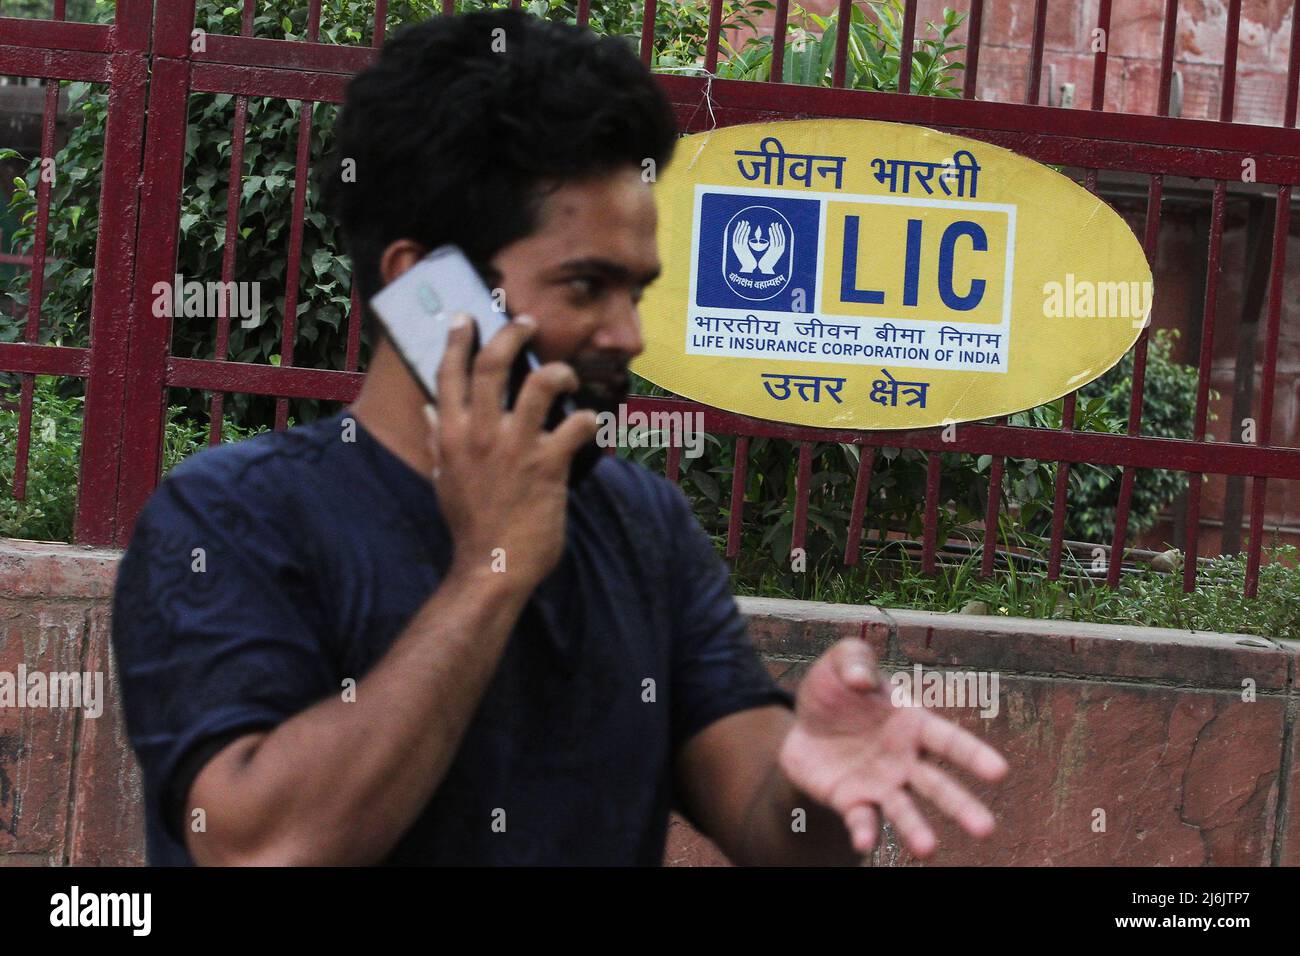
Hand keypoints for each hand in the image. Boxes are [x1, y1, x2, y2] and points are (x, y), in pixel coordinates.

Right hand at [423, 312, 598, 592]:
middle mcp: (480, 434)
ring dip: (560, 372)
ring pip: (541, 383)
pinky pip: (577, 424)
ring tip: (568, 377)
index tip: (467, 317)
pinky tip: (593, 425)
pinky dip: (591, 420)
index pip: (448, 373)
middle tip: (528, 323)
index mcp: (450, 435)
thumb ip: (439, 440)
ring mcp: (515, 447)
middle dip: (513, 333)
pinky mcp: (548, 465)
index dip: (457, 339)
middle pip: (493, 363)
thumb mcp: (444, 479)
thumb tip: (431, 410)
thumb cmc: (470, 526)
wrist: (490, 567)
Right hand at [731, 220, 757, 273]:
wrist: (749, 267)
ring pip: (740, 235)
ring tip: (746, 223)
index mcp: (735, 247)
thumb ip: (745, 247)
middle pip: (737, 234)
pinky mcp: (743, 249)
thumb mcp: (746, 252)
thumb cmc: (749, 261)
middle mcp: (736, 247)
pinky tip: (748, 227)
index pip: (736, 235)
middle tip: (743, 221)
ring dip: (743, 228)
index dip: (738, 228)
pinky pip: (744, 238)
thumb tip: (746, 242)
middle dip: (740, 227)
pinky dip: (746, 232)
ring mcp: (739, 248)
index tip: (742, 223)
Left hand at [756, 221, 785, 274]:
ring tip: (773, 224)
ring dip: (775, 230)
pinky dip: (772, 233)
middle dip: (778, 229)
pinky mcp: (773, 250)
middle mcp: (780, 249)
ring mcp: (777, 250)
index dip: (780, 231)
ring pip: (777, 237)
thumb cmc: (766, 262)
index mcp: (781, 250)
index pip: (782, 238)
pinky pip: (773, 239)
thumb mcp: (770, 254)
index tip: (778, 226)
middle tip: (776, 223)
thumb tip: (770, 245)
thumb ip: (771, 249)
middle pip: (780, 237)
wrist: (765, 269)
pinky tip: (770, 229)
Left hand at [778, 639, 1008, 858]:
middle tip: (986, 829)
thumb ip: (854, 660)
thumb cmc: (836, 688)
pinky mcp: (852, 802)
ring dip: (916, 829)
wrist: (801, 722)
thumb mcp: (843, 660)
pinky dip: (865, 831)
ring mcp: (881, 784)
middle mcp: (905, 760)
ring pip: (905, 811)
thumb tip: (862, 680)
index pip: (949, 740)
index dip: (973, 755)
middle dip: (961, 806)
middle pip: (938, 786)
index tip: (999, 772)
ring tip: (927, 848)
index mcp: (913, 723)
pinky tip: (864, 842)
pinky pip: (862, 820)